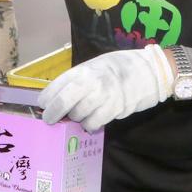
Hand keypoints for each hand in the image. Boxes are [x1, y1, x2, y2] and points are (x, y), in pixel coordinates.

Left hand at [38, 45, 173, 131]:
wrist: (149, 71)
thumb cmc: (118, 67)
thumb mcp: (94, 66)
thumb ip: (77, 79)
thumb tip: (58, 95)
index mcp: (82, 70)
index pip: (56, 86)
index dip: (46, 99)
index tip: (42, 105)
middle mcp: (90, 82)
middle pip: (63, 103)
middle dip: (53, 114)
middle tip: (49, 119)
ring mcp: (102, 97)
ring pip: (77, 115)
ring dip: (75, 118)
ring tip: (78, 114)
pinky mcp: (114, 110)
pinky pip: (93, 123)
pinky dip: (89, 125)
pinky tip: (90, 121)